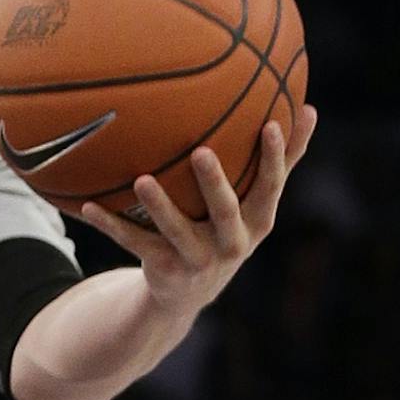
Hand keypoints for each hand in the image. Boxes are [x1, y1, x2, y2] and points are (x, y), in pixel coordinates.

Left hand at [77, 107, 317, 316]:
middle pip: (224, 211)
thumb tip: (311, 107)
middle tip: (202, 152)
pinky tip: (87, 205)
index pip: (271, 186)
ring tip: (141, 179)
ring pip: (175, 230)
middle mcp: (231, 243)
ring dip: (158, 206)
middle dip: (214, 183)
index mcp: (258, 221)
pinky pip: (134, 242)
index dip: (274, 158)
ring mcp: (197, 259)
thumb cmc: (229, 227)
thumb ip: (285, 159)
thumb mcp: (258, 201)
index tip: (272, 123)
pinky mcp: (163, 269)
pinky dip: (109, 225)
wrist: (190, 291)